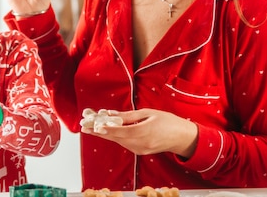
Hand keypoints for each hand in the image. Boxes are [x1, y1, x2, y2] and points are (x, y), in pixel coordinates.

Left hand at [81, 108, 198, 157]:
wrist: (182, 138)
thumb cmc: (168, 122)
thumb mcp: (148, 113)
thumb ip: (129, 116)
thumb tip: (111, 113)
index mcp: (142, 132)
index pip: (118, 131)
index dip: (104, 128)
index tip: (91, 125)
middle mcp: (140, 143)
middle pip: (115, 138)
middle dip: (99, 131)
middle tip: (84, 127)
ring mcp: (140, 150)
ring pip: (118, 141)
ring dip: (105, 134)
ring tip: (92, 127)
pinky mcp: (140, 152)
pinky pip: (124, 143)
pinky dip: (115, 137)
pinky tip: (107, 131)